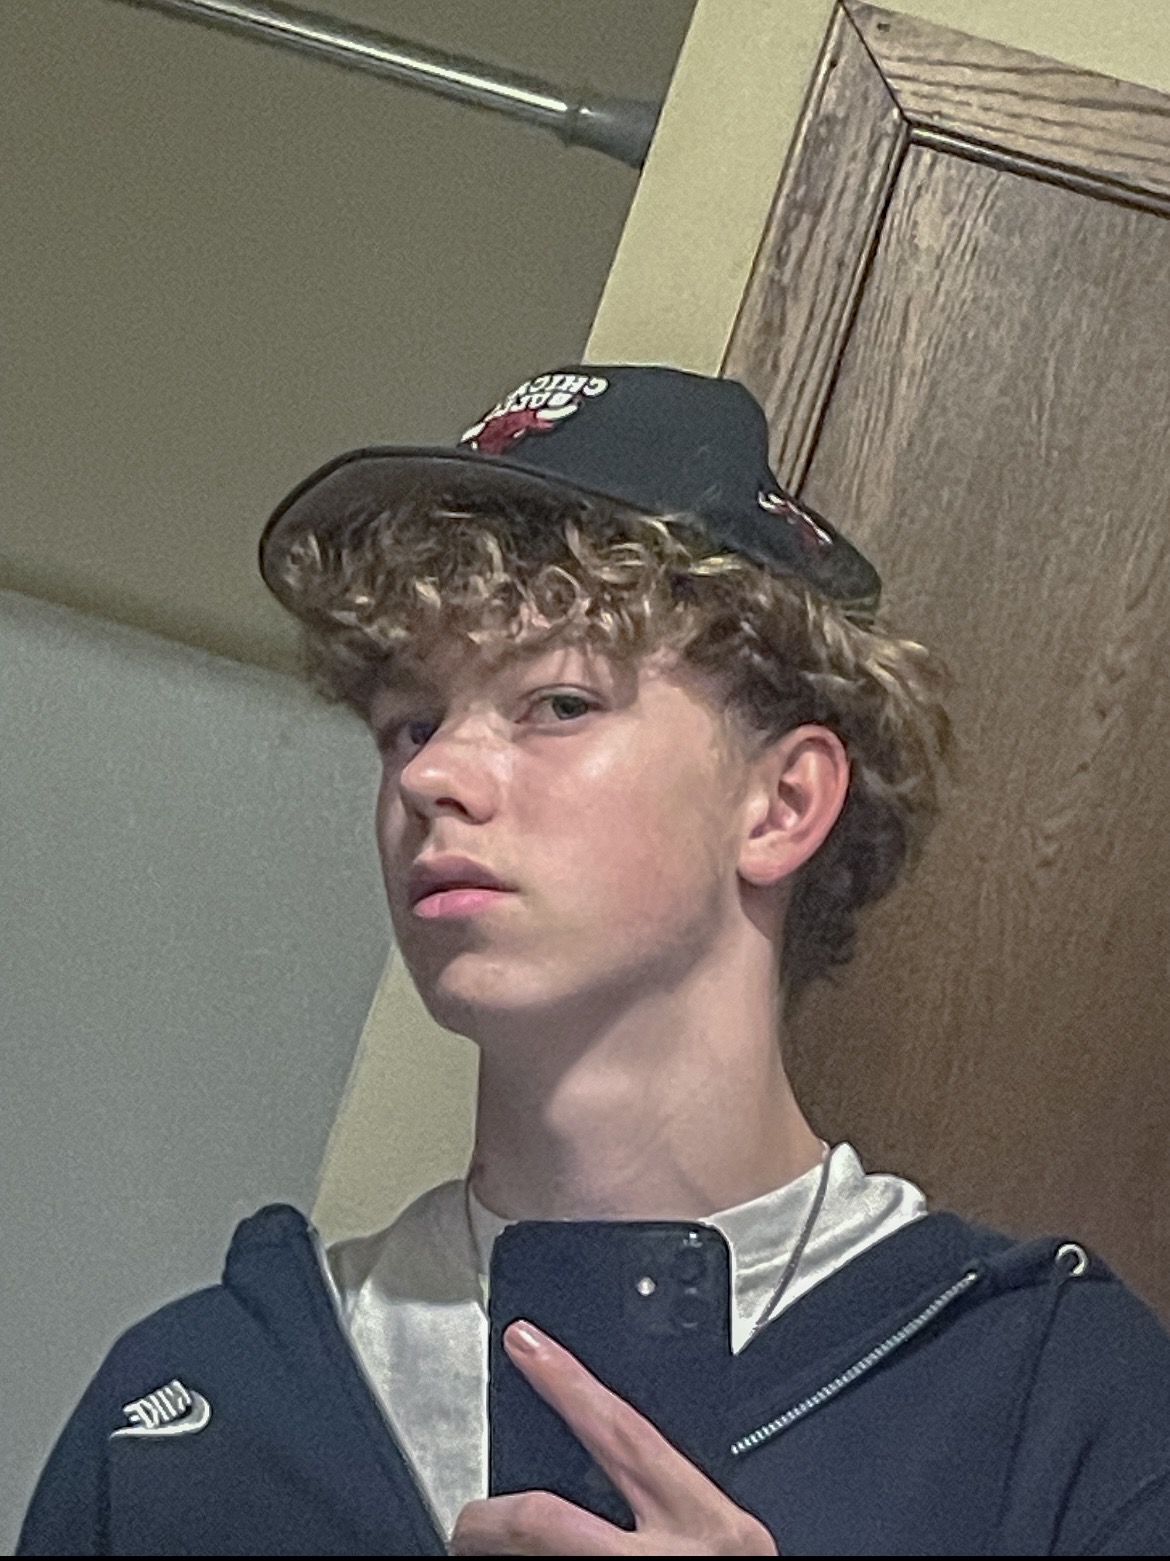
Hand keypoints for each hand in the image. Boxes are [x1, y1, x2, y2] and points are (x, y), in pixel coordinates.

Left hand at [449, 1320, 778, 1555]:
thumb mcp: (724, 1540)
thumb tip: (601, 1467)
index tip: (525, 1346)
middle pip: (545, 1523)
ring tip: (485, 1554)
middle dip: (490, 1517)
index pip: (624, 1435)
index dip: (568, 1384)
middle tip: (468, 1521)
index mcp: (711, 1528)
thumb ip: (668, 1501)